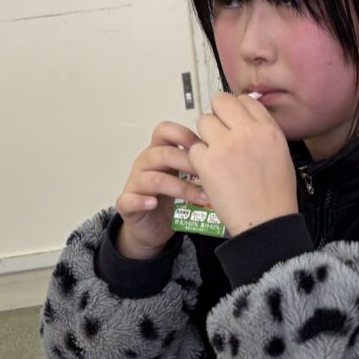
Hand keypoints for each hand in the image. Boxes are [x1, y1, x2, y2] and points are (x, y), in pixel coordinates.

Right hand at [114, 121, 208, 259]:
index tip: (205, 144)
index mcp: (159, 151)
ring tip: (202, 198)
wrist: (152, 227)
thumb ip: (200, 162)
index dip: (182, 134)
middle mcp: (145, 164)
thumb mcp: (188, 176)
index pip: (164, 131)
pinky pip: (130, 199)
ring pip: (153, 178)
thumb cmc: (172, 198)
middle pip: (162, 153)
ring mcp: (135, 183)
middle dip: (188, 162)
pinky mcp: (127, 204)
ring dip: (180, 187)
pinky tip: (155, 204)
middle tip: (211, 174)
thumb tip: (230, 150)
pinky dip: (143, 201)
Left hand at [189, 93, 297, 236]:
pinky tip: (210, 172)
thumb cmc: (276, 194)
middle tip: (219, 135)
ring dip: (206, 137)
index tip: (234, 124)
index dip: (236, 111)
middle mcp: (248, 132)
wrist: (266, 223)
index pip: (245, 100)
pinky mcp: (208, 162)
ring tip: (215, 156)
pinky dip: (198, 160)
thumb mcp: (281, 153)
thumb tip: (245, 119)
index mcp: (269, 129)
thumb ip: (263, 131)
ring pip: (203, 122)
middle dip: (217, 116)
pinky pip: (194, 148)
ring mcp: (226, 146)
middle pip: (220, 102)